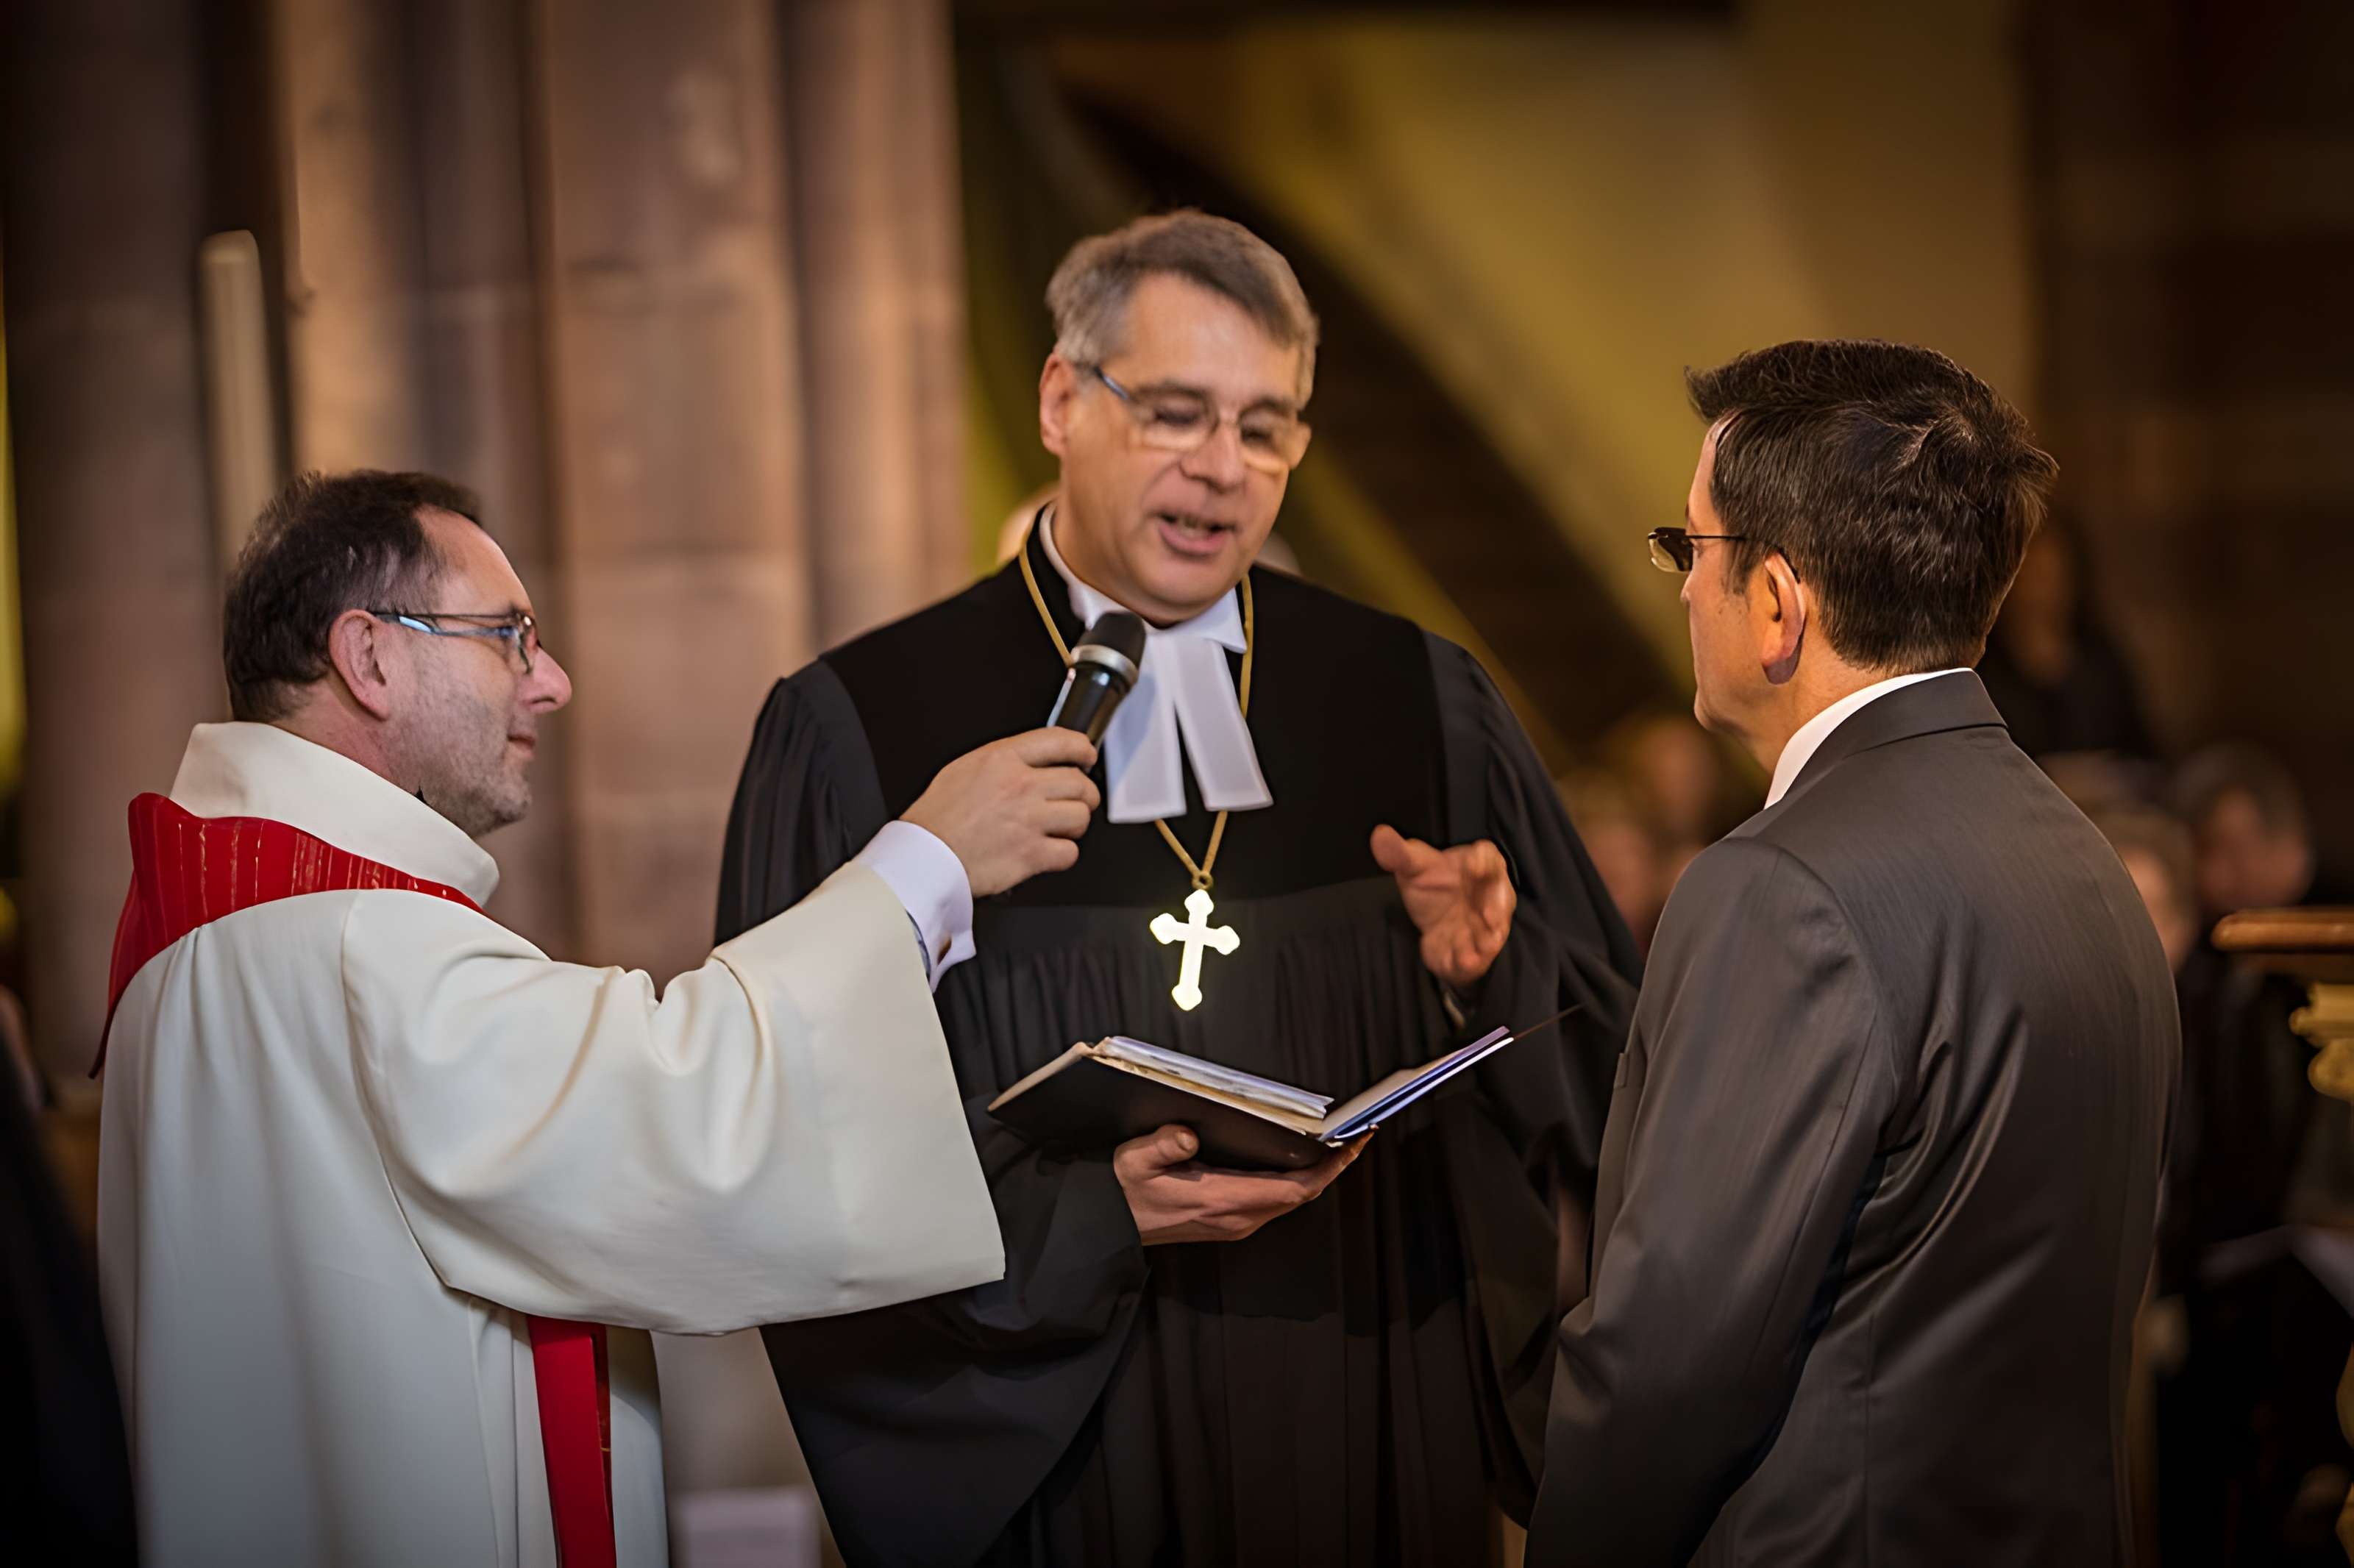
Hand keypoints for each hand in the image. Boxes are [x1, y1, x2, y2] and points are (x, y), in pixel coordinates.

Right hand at [904, 729, 1099, 896]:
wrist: (924, 858)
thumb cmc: (936, 818)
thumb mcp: (964, 769)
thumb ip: (1001, 762)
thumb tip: (1029, 761)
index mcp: (1003, 759)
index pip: (1061, 741)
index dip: (1083, 749)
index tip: (1086, 756)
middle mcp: (1020, 786)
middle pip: (1079, 782)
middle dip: (1084, 794)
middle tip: (1077, 801)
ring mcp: (1028, 820)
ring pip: (1081, 816)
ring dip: (1075, 825)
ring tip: (1060, 829)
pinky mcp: (1031, 854)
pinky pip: (1070, 852)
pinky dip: (1063, 854)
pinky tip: (1048, 852)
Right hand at [1113, 1123, 1368, 1245]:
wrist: (1110, 1227)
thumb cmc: (1124, 1191)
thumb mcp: (1134, 1160)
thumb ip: (1162, 1145)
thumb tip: (1188, 1134)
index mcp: (1223, 1200)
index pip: (1295, 1188)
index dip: (1330, 1167)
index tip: (1353, 1143)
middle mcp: (1237, 1218)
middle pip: (1302, 1195)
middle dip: (1332, 1166)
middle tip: (1355, 1134)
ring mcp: (1236, 1224)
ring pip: (1291, 1200)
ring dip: (1316, 1174)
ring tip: (1334, 1142)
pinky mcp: (1230, 1223)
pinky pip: (1275, 1202)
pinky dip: (1295, 1181)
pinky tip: (1296, 1159)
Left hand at [1371, 824, 1514, 989]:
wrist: (1435, 924)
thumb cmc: (1434, 886)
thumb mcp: (1414, 868)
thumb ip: (1399, 853)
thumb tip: (1379, 834)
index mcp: (1479, 866)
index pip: (1488, 857)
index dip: (1483, 862)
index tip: (1473, 866)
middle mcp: (1490, 896)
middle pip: (1500, 899)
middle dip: (1496, 908)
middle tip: (1489, 917)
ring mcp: (1485, 926)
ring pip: (1491, 933)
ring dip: (1484, 943)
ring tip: (1474, 952)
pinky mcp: (1475, 951)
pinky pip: (1477, 958)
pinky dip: (1470, 961)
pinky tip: (1463, 962)